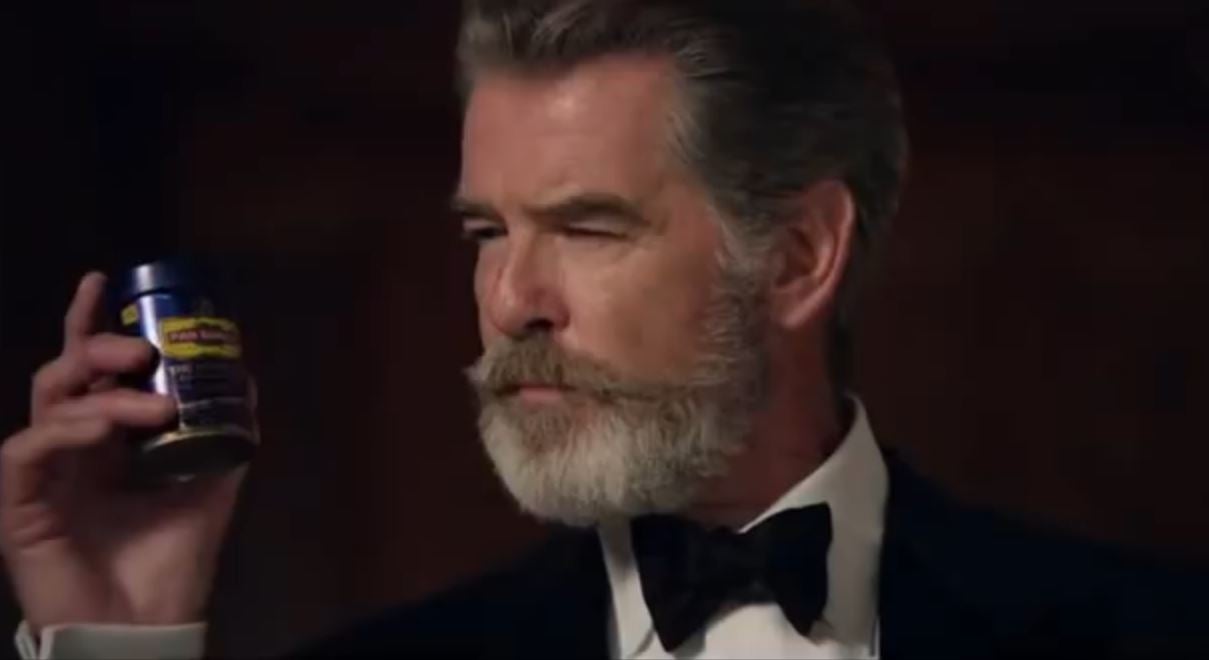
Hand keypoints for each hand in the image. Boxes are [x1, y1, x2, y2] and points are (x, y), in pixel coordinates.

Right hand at [0, 272, 248, 631]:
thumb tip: (246, 380)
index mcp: (104, 441)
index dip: (88, 324)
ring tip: (154, 405)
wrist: (148, 625)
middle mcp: (68, 450)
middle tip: (142, 346)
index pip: (90, 371)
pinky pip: (27, 449)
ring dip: (104, 394)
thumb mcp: (211, 485)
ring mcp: (40, 475)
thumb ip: (227, 434)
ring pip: (50, 404)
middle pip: (63, 374)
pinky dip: (68, 430)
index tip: (105, 282)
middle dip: (98, 344)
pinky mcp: (18, 505)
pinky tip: (104, 430)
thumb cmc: (171, 560)